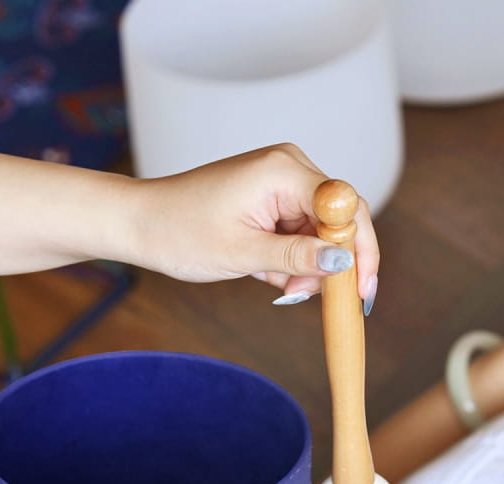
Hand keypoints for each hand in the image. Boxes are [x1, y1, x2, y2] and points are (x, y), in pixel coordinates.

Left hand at [124, 143, 378, 302]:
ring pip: (323, 233)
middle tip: (304, 297)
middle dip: (329, 265)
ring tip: (277, 289)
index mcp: (283, 171)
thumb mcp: (243, 254)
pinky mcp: (274, 198)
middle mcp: (290, 167)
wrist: (142, 223)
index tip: (360, 292)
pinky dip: (293, 261)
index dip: (360, 251)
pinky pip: (303, 233)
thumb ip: (298, 257)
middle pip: (340, 220)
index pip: (347, 207)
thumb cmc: (180, 232)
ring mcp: (283, 181)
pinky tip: (269, 274)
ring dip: (308, 268)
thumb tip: (343, 262)